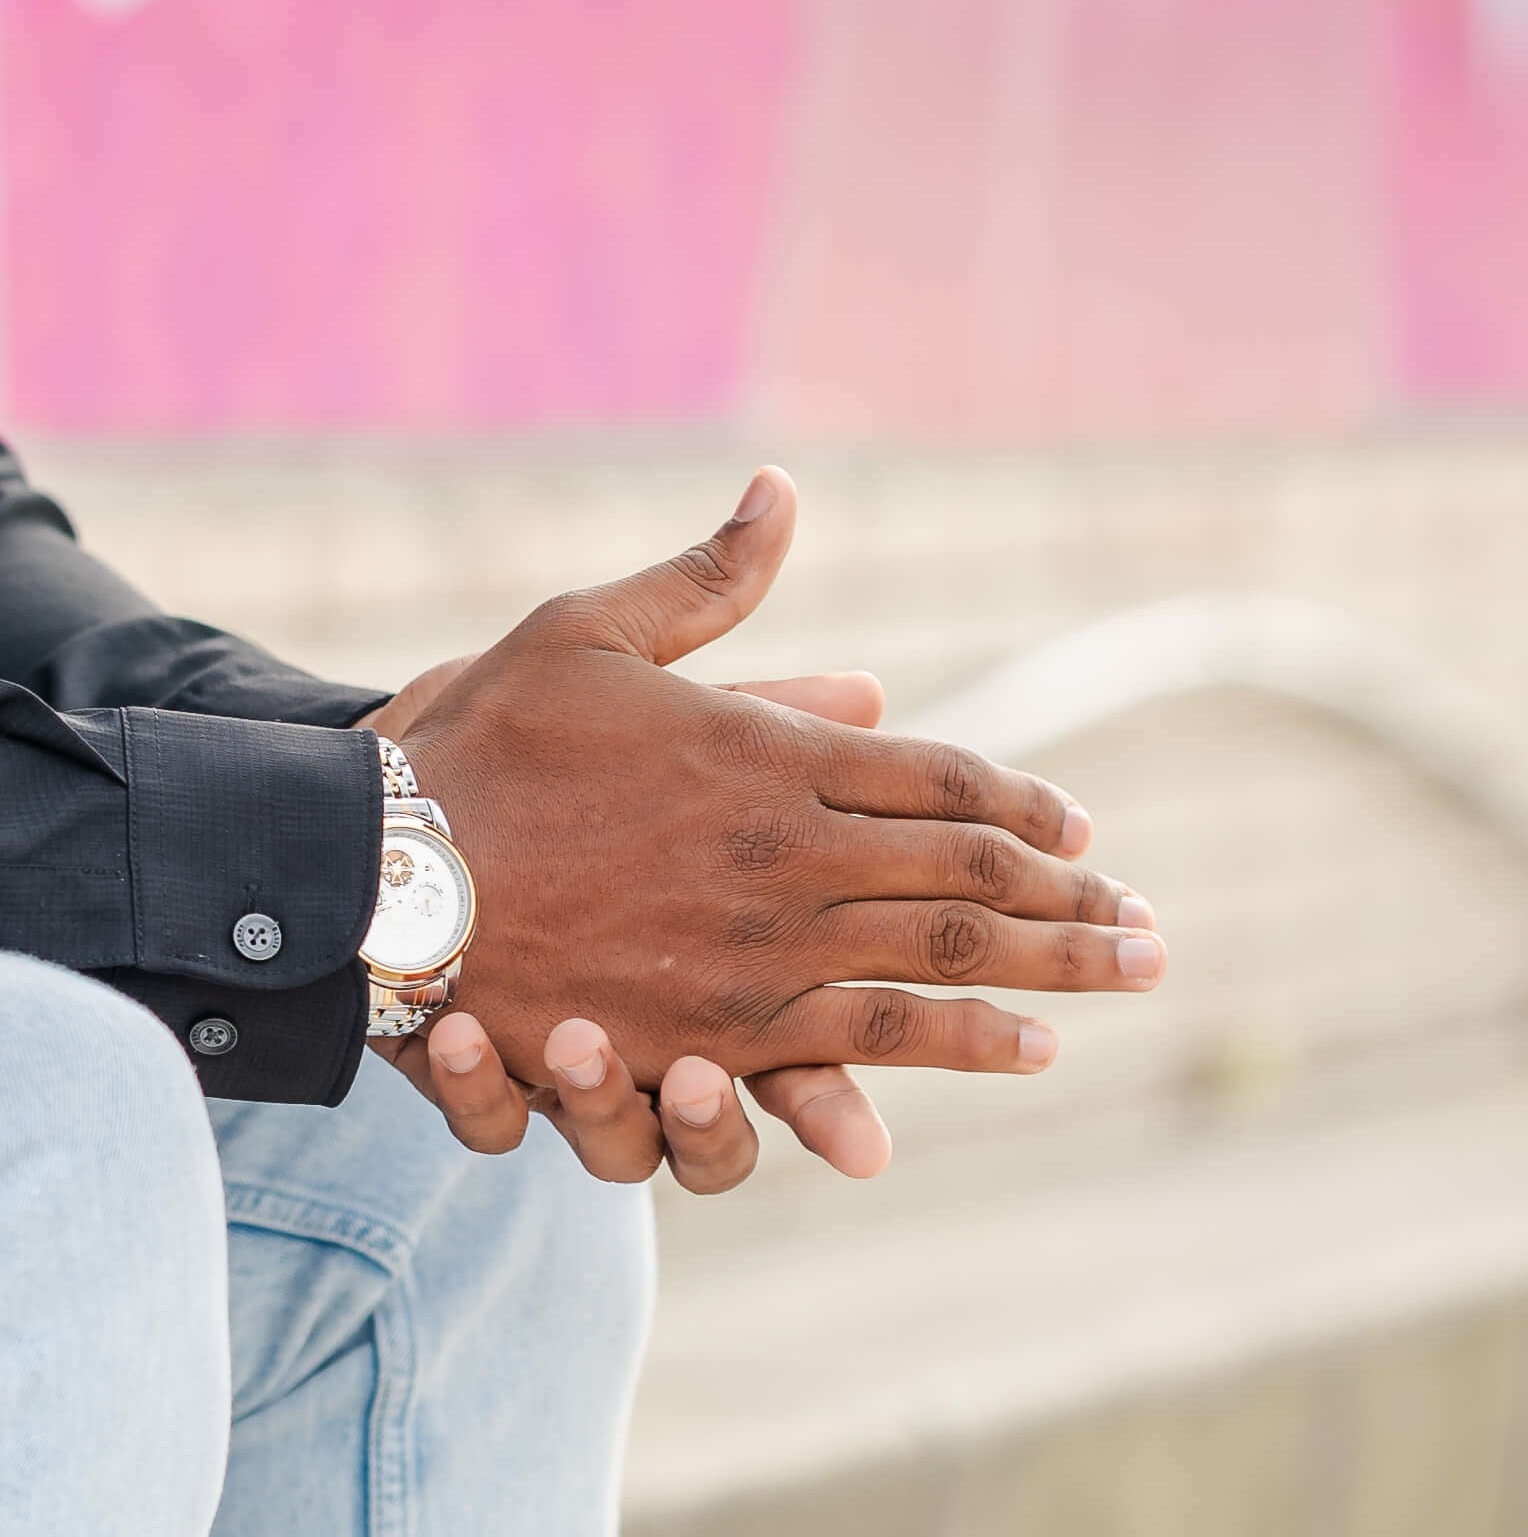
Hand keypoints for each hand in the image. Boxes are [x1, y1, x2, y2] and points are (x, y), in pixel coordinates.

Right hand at [376, 465, 1159, 1159]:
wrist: (381, 870)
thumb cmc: (479, 743)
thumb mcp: (590, 631)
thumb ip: (706, 579)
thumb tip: (783, 488)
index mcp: (766, 751)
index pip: (939, 778)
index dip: (1022, 803)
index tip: (1081, 824)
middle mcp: (786, 852)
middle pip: (973, 877)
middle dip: (1077, 901)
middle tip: (1155, 929)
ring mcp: (760, 948)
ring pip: (943, 960)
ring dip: (1053, 970)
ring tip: (1126, 980)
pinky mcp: (717, 1026)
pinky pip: (864, 1040)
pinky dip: (956, 1041)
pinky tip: (1025, 1048)